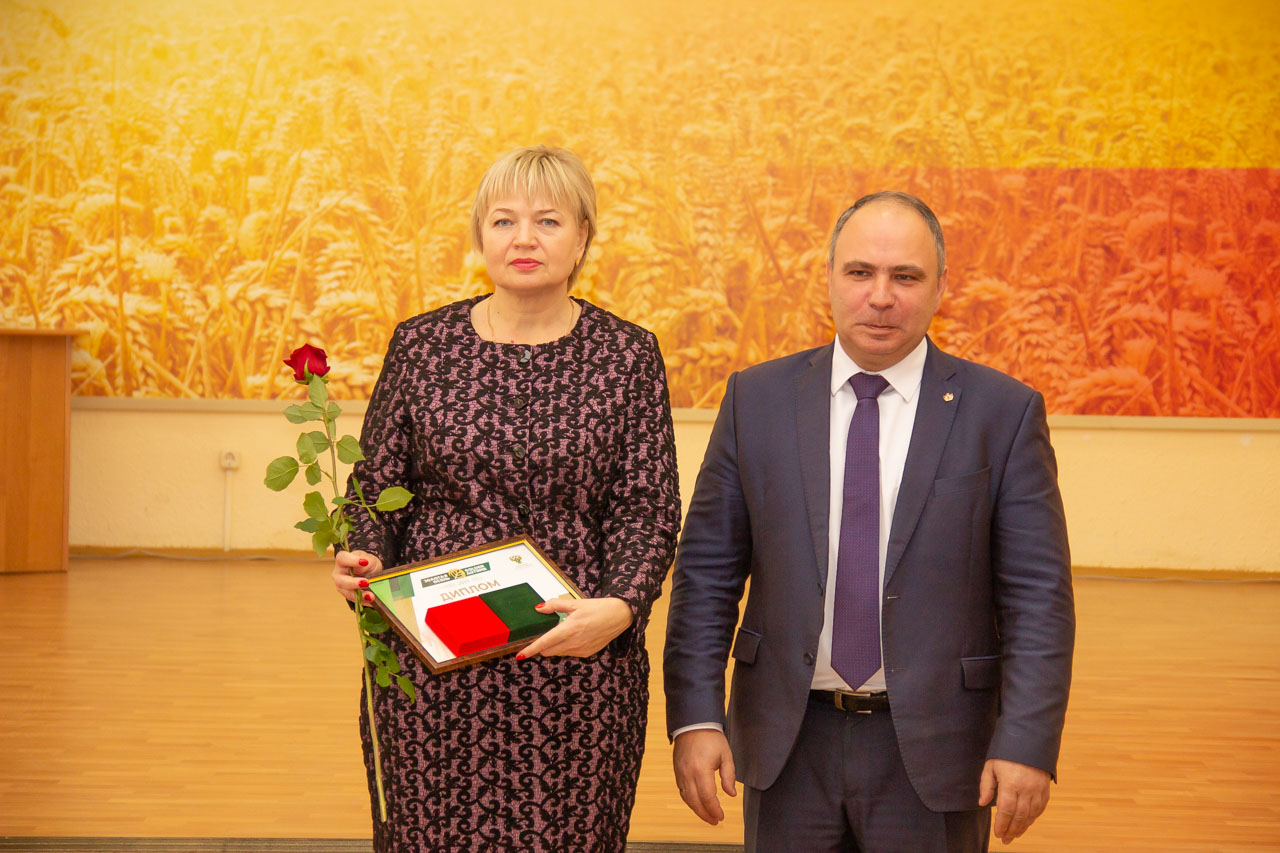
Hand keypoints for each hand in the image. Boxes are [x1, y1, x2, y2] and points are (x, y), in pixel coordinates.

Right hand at [332, 550, 382, 602]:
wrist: (370, 571)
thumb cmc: (367, 563)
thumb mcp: (370, 559)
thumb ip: (366, 562)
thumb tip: (361, 568)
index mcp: (342, 560)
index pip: (342, 559)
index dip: (352, 561)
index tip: (364, 562)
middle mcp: (339, 574)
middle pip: (341, 580)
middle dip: (354, 583)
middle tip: (366, 583)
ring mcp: (342, 586)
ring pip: (347, 593)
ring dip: (359, 596)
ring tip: (371, 596)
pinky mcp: (348, 595)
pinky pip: (355, 600)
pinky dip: (364, 601)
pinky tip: (372, 601)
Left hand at [516, 596, 632, 657]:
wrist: (619, 616)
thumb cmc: (597, 608)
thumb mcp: (575, 603)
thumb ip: (555, 605)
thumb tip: (539, 608)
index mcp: (568, 629)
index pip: (544, 643)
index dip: (530, 650)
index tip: (520, 656)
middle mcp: (573, 643)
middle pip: (548, 651)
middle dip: (543, 646)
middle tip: (547, 633)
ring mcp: (580, 651)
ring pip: (559, 653)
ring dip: (555, 646)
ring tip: (565, 631)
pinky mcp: (587, 654)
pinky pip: (570, 653)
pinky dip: (567, 647)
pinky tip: (576, 636)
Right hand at [673, 728, 736, 824]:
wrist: (693, 723)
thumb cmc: (711, 738)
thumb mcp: (725, 755)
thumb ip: (729, 776)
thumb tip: (731, 794)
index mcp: (701, 770)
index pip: (707, 797)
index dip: (714, 810)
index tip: (721, 817)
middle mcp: (688, 774)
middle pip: (695, 802)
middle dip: (705, 814)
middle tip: (715, 821)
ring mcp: (680, 772)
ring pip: (686, 798)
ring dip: (696, 809)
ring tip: (707, 816)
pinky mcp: (676, 770)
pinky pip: (682, 790)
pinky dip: (689, 800)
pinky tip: (697, 803)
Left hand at [979, 758, 1050, 843]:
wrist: (1029, 739)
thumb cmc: (1006, 752)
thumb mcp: (991, 765)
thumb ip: (986, 785)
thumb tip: (982, 803)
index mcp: (1010, 783)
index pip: (1006, 810)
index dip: (1002, 824)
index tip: (998, 834)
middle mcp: (1026, 789)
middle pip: (1019, 816)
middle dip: (1011, 830)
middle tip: (1005, 839)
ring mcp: (1037, 789)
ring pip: (1031, 814)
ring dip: (1023, 827)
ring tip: (1015, 835)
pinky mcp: (1045, 788)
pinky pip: (1040, 808)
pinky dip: (1033, 818)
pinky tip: (1027, 823)